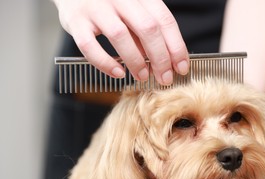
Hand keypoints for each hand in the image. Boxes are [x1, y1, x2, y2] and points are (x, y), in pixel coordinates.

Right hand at [53, 0, 188, 84]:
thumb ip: (145, 32)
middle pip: (147, 28)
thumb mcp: (132, 10)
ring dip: (136, 61)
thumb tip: (162, 61)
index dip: (176, 46)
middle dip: (160, 57)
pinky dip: (105, 62)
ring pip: (120, 36)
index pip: (164, 20)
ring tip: (143, 76)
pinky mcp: (74, 20)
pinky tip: (118, 72)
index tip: (181, 67)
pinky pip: (90, 45)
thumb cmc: (109, 2)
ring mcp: (95, 7)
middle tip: (165, 78)